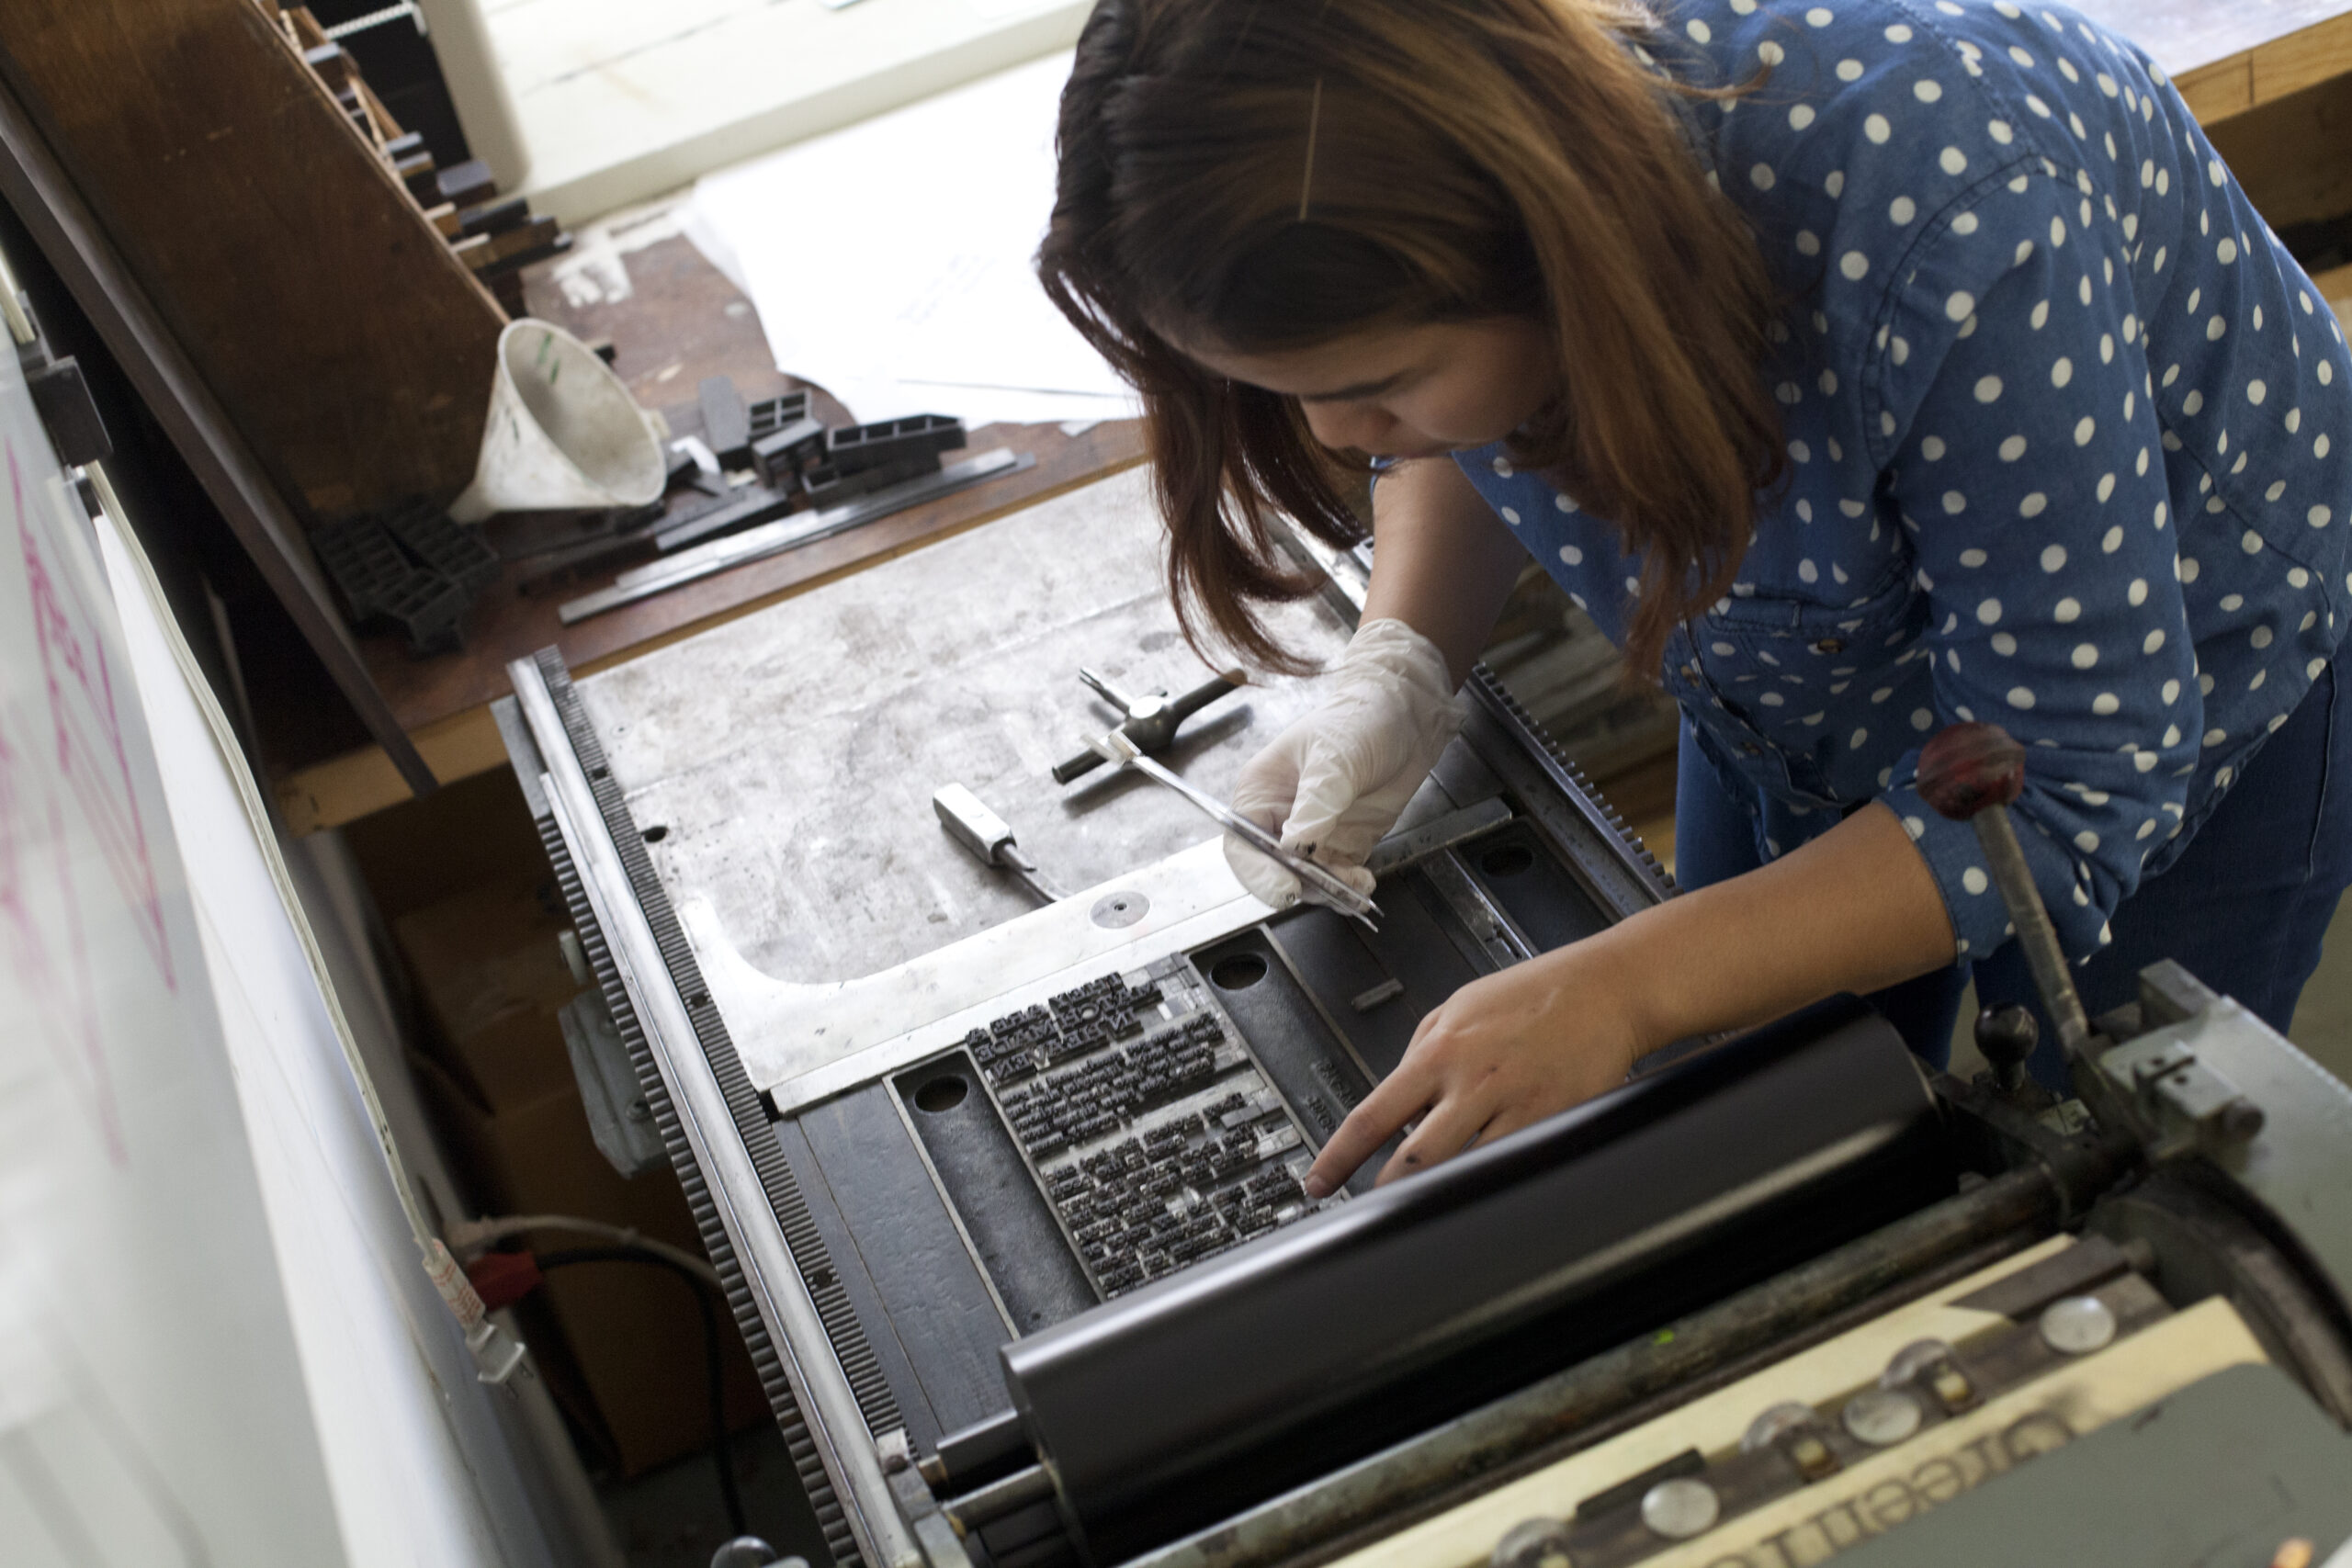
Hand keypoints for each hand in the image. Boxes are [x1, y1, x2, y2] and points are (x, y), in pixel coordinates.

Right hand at [1226, 618, 1464, 908]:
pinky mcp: (1344, 846)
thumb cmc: (1360, 719)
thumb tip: (1295, 846)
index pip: (1243, 843)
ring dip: (1328, 892)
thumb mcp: (1334, 757)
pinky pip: (1338, 880)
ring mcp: (1314, 836)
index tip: (1285, 887)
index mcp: (1261, 792)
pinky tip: (1363, 884)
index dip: (1258, 871)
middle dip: (1298, 885)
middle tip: (1326, 888)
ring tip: (1353, 885)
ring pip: (1307, 882)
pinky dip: (1348, 890)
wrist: (1409, 715)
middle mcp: (1281, 819)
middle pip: (1272, 870)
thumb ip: (1316, 803)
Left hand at [1303, 941, 1647, 1196]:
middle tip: (1368, 1210)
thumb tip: (1396, 1092)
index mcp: (1439, 1051)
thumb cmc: (1535, 993)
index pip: (1372, 1116)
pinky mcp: (1551, 1122)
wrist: (1605, 990)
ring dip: (1435, 1194)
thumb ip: (1422, 1050)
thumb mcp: (1459, 1006)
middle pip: (1412, 1158)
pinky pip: (1512, 1164)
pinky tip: (1479, 1187)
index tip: (1319, 1181)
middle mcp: (1471, 1082)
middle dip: (1385, 1192)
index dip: (1338, 1157)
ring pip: (1461, 1171)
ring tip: (1419, 1206)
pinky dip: (1489, 1181)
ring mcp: (1514, 1107)